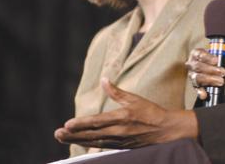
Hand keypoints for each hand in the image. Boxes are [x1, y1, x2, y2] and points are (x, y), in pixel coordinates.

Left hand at [54, 78, 196, 148]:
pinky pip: (102, 146)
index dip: (81, 124)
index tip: (67, 124)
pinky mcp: (121, 146)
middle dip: (73, 134)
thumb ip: (116, 91)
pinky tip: (80, 144)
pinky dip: (89, 145)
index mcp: (122, 117)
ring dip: (77, 140)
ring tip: (62, 138)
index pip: (97, 122)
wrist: (167, 130)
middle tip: (57, 133)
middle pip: (91, 134)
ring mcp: (119, 141)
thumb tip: (104, 79)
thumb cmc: (151, 112)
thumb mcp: (135, 99)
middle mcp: (118, 131)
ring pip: (94, 142)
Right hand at [185, 48, 224, 99]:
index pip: (200, 54)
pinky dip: (201, 92)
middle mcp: (192, 64)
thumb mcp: (224, 60)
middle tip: (222, 72)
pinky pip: (197, 89)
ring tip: (220, 82)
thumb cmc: (217, 62)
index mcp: (197, 54)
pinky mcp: (195, 86)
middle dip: (211, 70)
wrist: (215, 71)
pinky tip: (205, 94)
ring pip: (197, 78)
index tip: (217, 61)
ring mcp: (192, 75)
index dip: (208, 57)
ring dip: (210, 80)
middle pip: (198, 66)